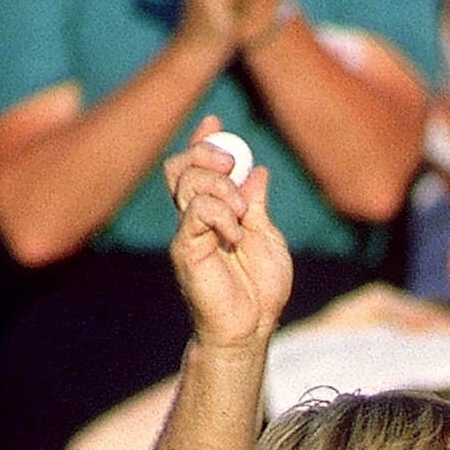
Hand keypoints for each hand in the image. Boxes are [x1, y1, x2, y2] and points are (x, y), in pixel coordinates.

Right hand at [166, 119, 293, 344]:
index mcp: (215, 212)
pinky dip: (220, 214)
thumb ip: (257, 205)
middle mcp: (195, 218)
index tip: (215, 122)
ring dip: (220, 186)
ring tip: (241, 214)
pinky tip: (234, 235)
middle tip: (232, 164)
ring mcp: (188, 232)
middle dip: (205, 152)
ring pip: (187, 182)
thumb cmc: (261, 289)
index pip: (198, 167)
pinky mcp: (185, 248)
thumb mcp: (267, 237)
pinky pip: (195, 211)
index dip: (203, 141)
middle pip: (182, 166)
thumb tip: (257, 170)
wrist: (252, 327)